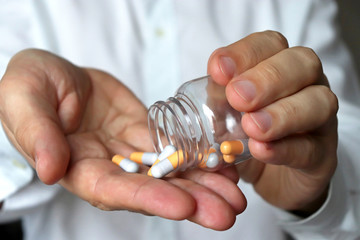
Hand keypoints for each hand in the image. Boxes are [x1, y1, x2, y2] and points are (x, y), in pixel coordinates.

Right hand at [0, 49, 245, 229]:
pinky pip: (174, 147)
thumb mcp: (24, 100)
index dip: (148, 199)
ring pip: (170, 172)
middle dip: (190, 202)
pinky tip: (224, 164)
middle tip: (227, 212)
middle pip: (152, 190)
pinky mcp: (144, 133)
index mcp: (78, 167)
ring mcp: (130, 151)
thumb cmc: (31, 85)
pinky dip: (199, 156)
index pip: (114, 191)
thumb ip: (36, 134)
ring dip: (204, 184)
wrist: (55, 73)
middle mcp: (109, 167)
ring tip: (236, 195)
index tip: (183, 205)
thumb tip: (49, 169)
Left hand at [208, 31, 337, 215]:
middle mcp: (305, 86)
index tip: (218, 69)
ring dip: (281, 113)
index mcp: (278, 68)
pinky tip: (261, 149)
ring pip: (318, 102)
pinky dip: (285, 148)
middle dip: (266, 78)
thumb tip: (184, 109)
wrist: (274, 176)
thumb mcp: (224, 117)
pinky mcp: (322, 155)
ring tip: (252, 126)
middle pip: (301, 63)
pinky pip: (312, 148)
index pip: (269, 45)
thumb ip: (211, 107)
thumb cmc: (246, 137)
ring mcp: (319, 120)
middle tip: (238, 96)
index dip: (244, 53)